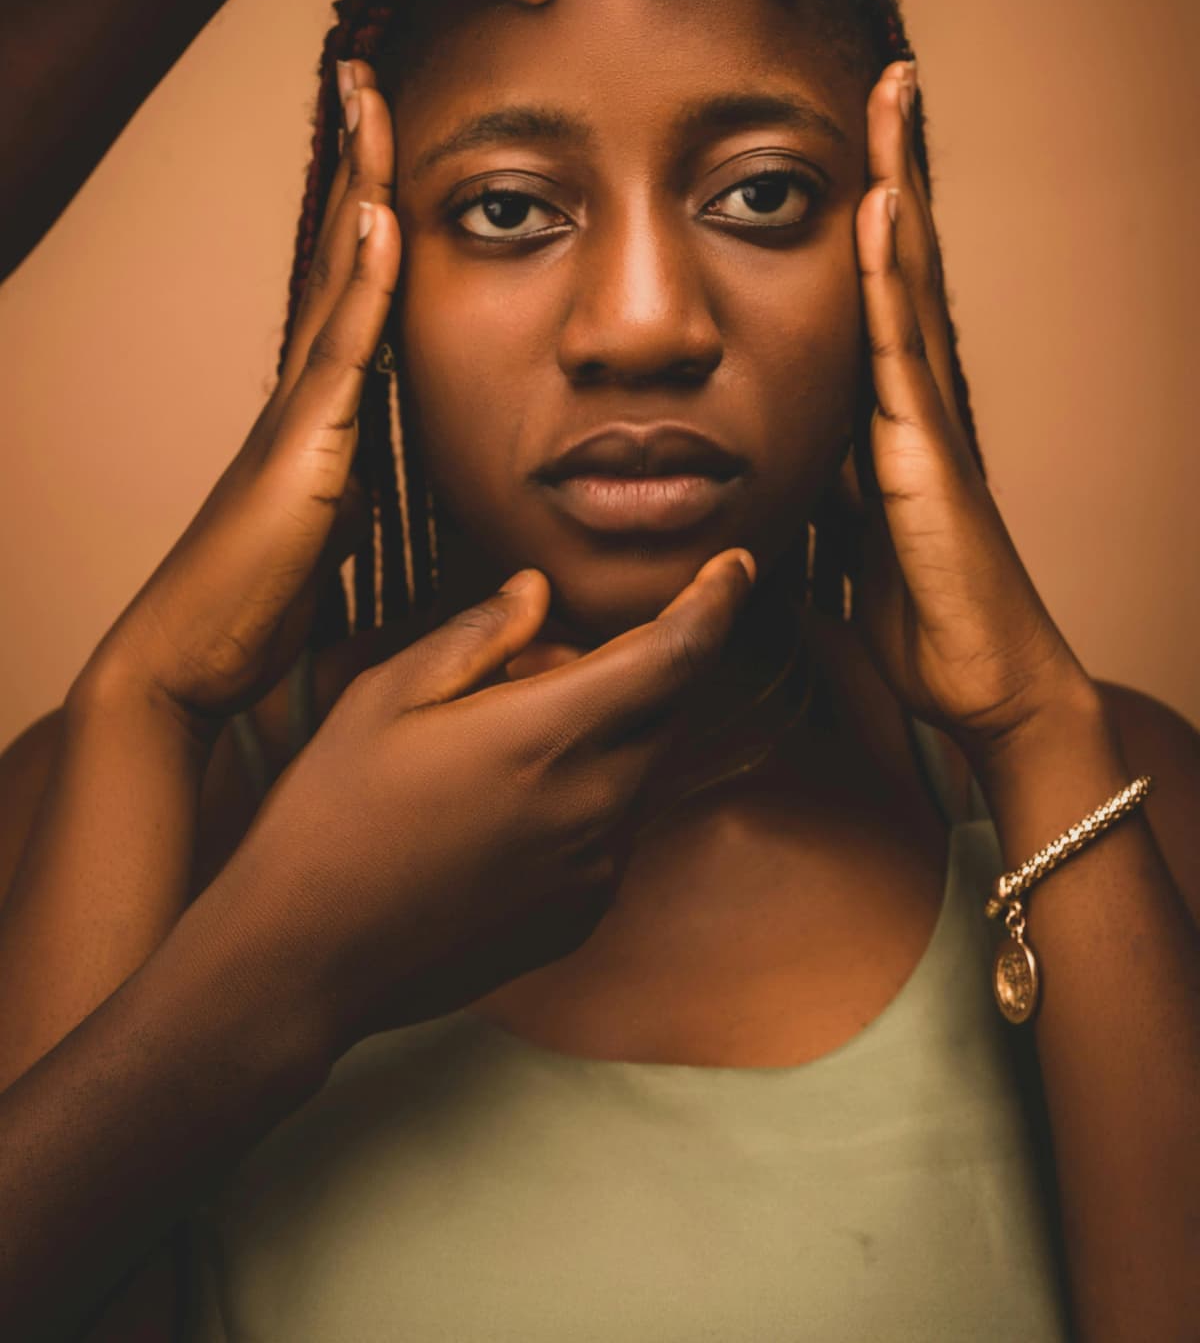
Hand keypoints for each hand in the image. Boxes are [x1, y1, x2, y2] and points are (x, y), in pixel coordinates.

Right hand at [79, 84, 400, 741]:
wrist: (189, 663)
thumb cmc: (260, 608)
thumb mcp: (337, 530)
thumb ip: (362, 482)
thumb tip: (390, 469)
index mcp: (317, 407)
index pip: (349, 284)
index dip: (366, 205)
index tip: (384, 133)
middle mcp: (303, 391)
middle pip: (336, 253)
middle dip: (355, 162)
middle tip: (366, 73)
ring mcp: (296, 413)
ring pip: (335, 278)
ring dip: (357, 188)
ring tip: (370, 100)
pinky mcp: (302, 453)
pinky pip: (343, 354)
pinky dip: (362, 283)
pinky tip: (379, 218)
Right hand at [212, 548, 755, 1054]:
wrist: (302, 963)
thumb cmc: (329, 819)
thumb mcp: (382, 697)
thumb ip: (477, 635)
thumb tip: (536, 593)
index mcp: (547, 735)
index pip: (676, 654)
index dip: (717, 602)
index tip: (737, 566)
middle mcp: (593, 802)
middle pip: (666, 707)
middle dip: (632, 664)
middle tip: (530, 667)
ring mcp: (595, 867)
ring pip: (637, 767)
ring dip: (601, 732)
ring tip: (493, 743)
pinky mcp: (583, 913)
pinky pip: (612, 827)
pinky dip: (582, 793)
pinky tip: (495, 808)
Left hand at [832, 60, 1091, 770]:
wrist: (982, 685)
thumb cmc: (920, 619)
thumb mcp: (842, 539)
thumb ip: (815, 491)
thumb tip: (766, 474)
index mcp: (888, 410)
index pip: (875, 289)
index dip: (866, 211)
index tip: (850, 137)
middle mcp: (913, 395)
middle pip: (899, 257)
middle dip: (891, 166)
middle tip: (886, 76)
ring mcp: (924, 416)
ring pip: (904, 278)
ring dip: (895, 186)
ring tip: (890, 100)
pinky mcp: (924, 452)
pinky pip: (896, 349)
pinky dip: (886, 275)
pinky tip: (875, 211)